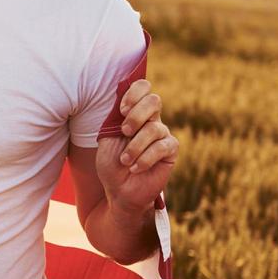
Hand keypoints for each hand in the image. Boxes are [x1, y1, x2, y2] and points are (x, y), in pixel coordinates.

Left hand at [94, 78, 176, 215]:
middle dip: (136, 115)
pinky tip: (135, 168)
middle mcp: (151, 120)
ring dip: (135, 146)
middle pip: (154, 101)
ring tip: (125, 160)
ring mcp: (162, 134)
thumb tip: (121, 98)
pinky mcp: (170, 151)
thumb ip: (115, 118)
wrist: (119, 190)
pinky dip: (145, 159)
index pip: (143, 88)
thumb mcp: (107, 138)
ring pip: (154, 128)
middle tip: (123, 132)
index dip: (134, 93)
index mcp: (135, 112)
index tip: (121, 109)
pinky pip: (162, 147)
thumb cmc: (112, 164)